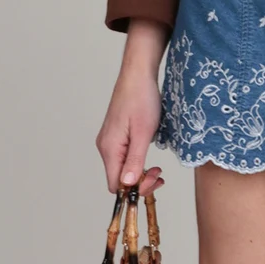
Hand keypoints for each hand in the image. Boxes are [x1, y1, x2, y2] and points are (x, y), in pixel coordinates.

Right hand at [96, 63, 165, 196]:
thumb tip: (127, 185)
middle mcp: (105, 147)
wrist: (138, 74)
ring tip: (157, 167)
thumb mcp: (143, 133)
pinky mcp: (116, 135)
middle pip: (118, 177)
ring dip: (140, 171)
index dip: (134, 189)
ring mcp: (110, 140)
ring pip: (122, 168)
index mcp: (109, 148)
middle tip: (159, 174)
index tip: (154, 181)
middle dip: (140, 181)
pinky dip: (137, 160)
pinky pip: (124, 156)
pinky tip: (149, 155)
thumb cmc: (142, 99)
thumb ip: (135, 160)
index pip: (116, 184)